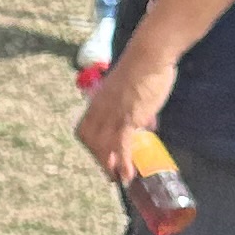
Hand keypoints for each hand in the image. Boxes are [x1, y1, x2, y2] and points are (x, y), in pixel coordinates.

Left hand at [74, 43, 176, 180]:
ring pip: (102, 146)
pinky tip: (127, 174)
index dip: (91, 146)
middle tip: (110, 172)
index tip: (102, 156)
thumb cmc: (146, 68)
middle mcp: (100, 109)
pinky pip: (121, 145)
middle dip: (98, 159)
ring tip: (118, 179)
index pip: (84, 129)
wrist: (150, 54)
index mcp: (99, 101)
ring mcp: (113, 114)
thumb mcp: (133, 91)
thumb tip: (147, 125)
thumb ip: (137, 110)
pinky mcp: (128, 117)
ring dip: (108, 165)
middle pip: (90, 141)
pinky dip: (122, 162)